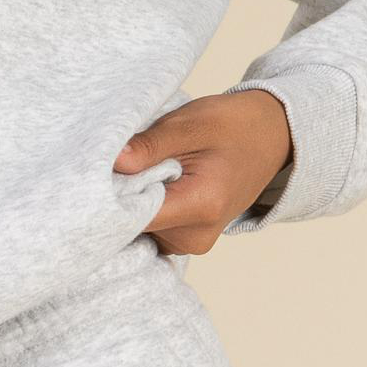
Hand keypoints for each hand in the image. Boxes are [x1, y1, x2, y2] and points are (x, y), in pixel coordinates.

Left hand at [113, 90, 292, 254]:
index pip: (134, 217)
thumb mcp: (191, 124)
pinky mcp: (186, 239)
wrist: (272, 137)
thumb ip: (150, 145)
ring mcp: (191, 243)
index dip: (109, 195)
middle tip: (120, 161)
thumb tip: (112, 162)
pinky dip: (143, 207)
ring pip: (138, 228)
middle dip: (118, 195)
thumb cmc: (233, 126)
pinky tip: (149, 183)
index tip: (95, 172)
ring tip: (143, 168)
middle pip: (133, 225)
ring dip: (131, 201)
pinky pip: (150, 228)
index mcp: (201, 206)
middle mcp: (196, 236)